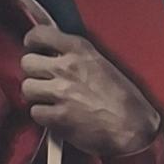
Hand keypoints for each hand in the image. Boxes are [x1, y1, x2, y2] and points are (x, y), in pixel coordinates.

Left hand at [21, 26, 161, 157]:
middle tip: (43, 81)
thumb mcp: (103, 65)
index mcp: (79, 51)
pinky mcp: (60, 117)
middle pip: (27, 63)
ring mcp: (62, 93)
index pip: (40, 35)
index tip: (33, 48)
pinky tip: (55, 117)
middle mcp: (67, 69)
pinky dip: (43, 116)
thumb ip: (77, 57)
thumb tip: (57, 55)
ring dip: (36, 96)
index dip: (32, 43)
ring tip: (50, 101)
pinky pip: (36, 113)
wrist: (136, 128)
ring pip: (28, 88)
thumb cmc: (126, 101)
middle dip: (34, 73)